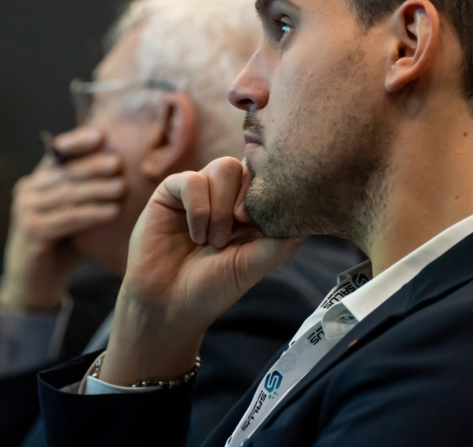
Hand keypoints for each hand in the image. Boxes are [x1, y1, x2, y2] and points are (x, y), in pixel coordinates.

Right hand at [0, 127, 125, 311]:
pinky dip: (91, 214)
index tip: (102, 135)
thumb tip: (128, 169)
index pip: (58, 153)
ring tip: (122, 187)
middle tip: (120, 164)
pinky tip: (112, 212)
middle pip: (66, 173)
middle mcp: (27, 190)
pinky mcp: (30, 231)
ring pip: (68, 194)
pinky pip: (67, 218)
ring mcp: (25, 210)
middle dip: (94, 166)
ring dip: (97, 190)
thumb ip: (90, 192)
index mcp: (38, 179)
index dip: (78, 141)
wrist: (36, 283)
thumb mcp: (76, 212)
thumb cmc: (63, 244)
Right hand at [100, 157, 299, 385]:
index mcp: (251, 209)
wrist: (167, 305)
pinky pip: (192, 180)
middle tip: (237, 231)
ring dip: (222, 207)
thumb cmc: (212, 288)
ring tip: (213, 241)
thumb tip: (306, 218)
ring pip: (224, 167)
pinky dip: (198, 209)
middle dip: (246, 199)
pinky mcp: (172, 192)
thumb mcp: (253, 265)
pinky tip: (196, 236)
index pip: (270, 178)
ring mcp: (200, 191)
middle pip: (249, 166)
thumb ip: (280, 241)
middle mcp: (227, 195)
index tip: (259, 225)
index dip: (270, 193)